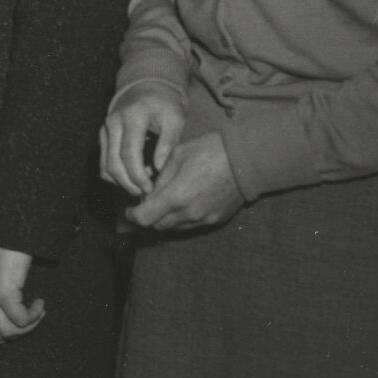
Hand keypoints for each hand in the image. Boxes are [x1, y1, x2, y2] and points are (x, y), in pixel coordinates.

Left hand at [0, 241, 43, 342]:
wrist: (6, 229)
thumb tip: (5, 317)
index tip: (15, 328)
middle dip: (17, 333)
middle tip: (31, 320)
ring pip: (9, 331)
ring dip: (28, 326)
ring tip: (38, 311)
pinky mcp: (3, 293)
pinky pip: (21, 320)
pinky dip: (34, 316)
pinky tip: (40, 304)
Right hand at [99, 80, 186, 197]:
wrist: (146, 88)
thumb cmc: (164, 104)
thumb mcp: (175, 118)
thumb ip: (169, 142)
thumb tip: (159, 168)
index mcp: (132, 117)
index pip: (128, 153)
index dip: (138, 175)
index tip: (151, 188)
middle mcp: (112, 123)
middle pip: (113, 163)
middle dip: (129, 183)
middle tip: (146, 193)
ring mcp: (104, 130)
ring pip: (105, 166)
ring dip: (121, 182)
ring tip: (141, 185)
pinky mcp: (102, 137)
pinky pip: (103, 163)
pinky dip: (116, 175)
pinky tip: (133, 176)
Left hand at [124, 132, 244, 232]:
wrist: (247, 159)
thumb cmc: (210, 151)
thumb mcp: (176, 156)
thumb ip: (159, 178)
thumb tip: (148, 190)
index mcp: (177, 196)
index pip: (145, 218)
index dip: (133, 216)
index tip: (129, 210)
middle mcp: (190, 213)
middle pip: (158, 225)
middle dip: (149, 216)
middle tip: (147, 201)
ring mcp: (205, 219)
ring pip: (175, 227)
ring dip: (166, 217)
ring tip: (166, 199)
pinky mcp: (217, 219)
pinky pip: (192, 224)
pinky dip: (183, 217)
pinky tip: (185, 201)